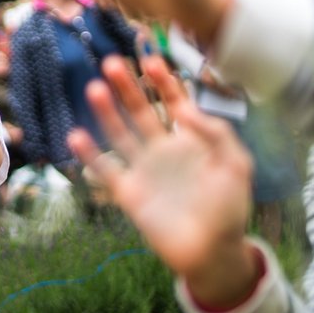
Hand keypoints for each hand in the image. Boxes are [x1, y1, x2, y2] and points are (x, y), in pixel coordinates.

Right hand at [69, 55, 259, 305]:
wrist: (212, 251)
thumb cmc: (229, 208)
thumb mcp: (236, 165)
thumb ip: (217, 134)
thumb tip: (186, 109)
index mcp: (190, 140)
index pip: (174, 102)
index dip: (163, 82)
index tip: (151, 61)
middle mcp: (162, 149)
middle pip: (141, 111)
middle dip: (127, 87)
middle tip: (111, 63)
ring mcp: (143, 169)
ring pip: (119, 133)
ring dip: (106, 111)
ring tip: (94, 89)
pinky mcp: (127, 192)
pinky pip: (105, 169)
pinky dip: (90, 154)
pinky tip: (76, 135)